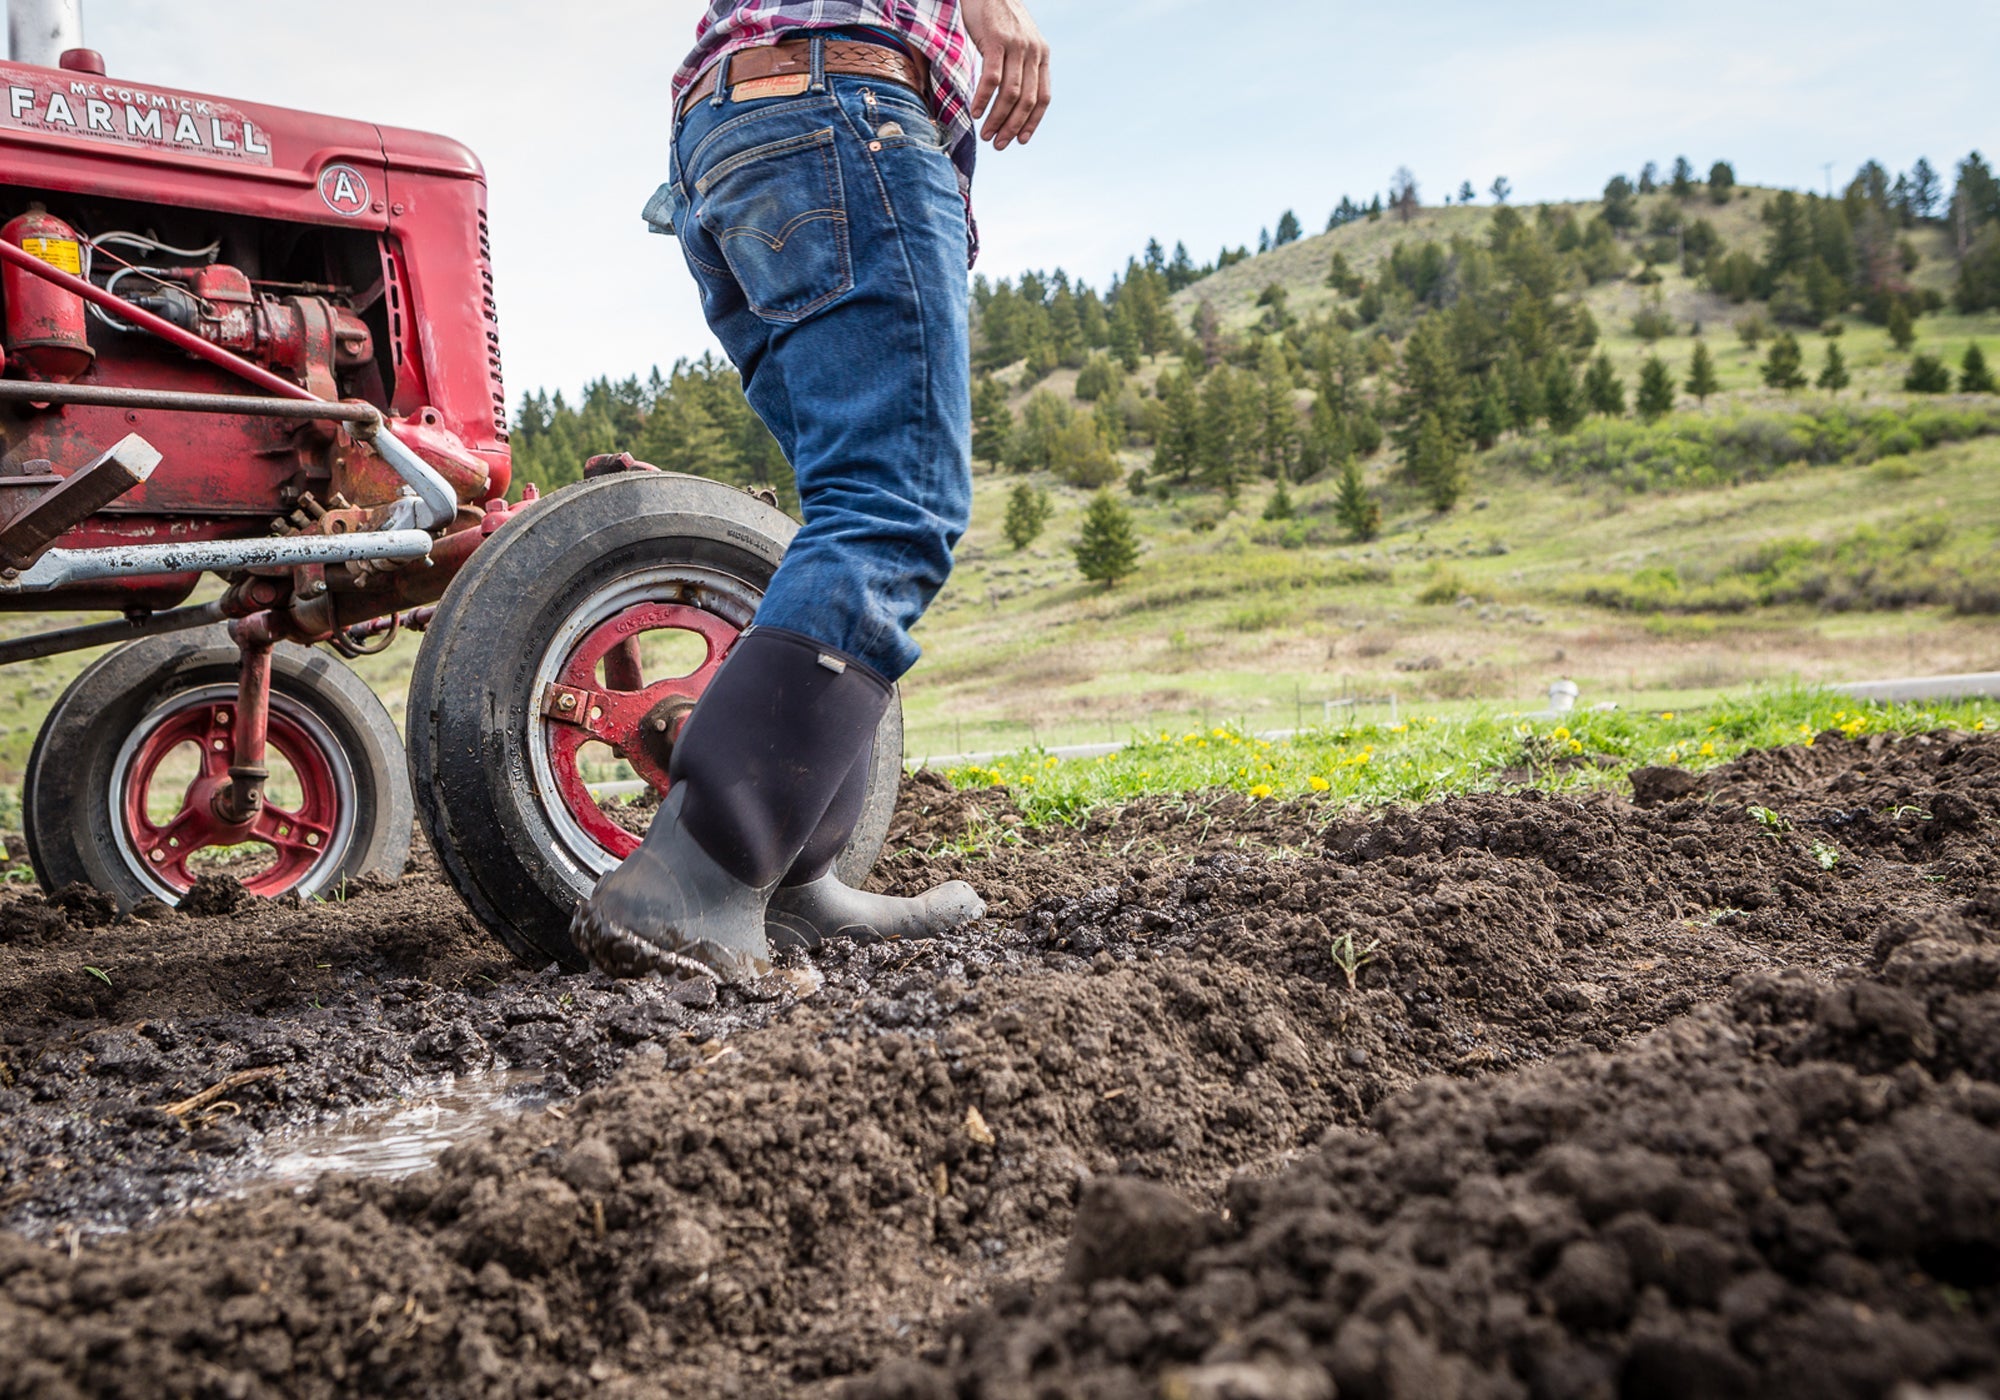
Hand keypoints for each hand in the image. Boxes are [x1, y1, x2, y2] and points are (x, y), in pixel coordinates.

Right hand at [960, 0, 1049, 150]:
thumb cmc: (999, 17)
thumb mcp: (1018, 41)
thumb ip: (1021, 66)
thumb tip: (1014, 100)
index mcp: (1042, 55)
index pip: (1043, 98)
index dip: (1033, 123)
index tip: (1021, 141)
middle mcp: (1033, 52)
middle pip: (1027, 100)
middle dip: (1013, 127)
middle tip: (999, 144)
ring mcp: (1016, 46)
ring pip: (1011, 93)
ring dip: (998, 118)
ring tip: (986, 134)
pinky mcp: (996, 40)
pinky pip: (992, 78)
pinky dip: (984, 99)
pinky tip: (976, 112)